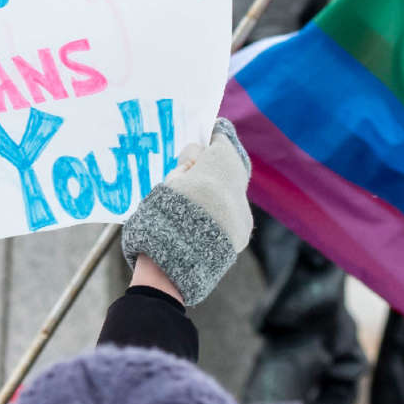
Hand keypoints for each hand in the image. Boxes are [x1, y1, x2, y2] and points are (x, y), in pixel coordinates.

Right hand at [119, 118, 252, 305]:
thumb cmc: (160, 219)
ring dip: (218, 189)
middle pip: (231, 166)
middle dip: (216, 165)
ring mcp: (243, 213)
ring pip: (232, 190)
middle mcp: (236, 189)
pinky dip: (220, 210)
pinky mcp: (242, 233)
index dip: (213, 137)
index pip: (222, 141)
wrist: (170, 269)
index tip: (207, 134)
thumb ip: (186, 165)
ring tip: (196, 197)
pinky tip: (203, 217)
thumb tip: (198, 156)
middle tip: (196, 167)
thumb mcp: (166, 184)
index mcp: (216, 170)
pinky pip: (233, 212)